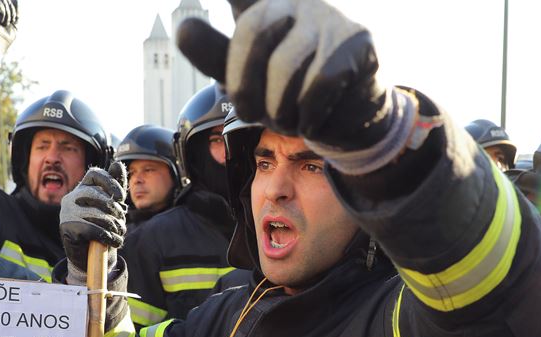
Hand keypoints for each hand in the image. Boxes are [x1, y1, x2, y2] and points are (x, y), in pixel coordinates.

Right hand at [60, 161, 126, 272]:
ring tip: (119, 234)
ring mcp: (67, 212)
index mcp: (82, 189)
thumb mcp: (111, 207)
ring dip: (114, 226)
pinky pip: (93, 229)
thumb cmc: (101, 228)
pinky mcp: (67, 228)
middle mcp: (72, 198)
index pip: (95, 174)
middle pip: (98, 194)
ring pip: (97, 214)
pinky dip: (108, 237)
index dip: (110, 182)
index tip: (120, 197)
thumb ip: (115, 187)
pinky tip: (114, 241)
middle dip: (115, 210)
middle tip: (121, 223)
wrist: (88, 256)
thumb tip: (117, 164)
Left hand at [176, 0, 406, 164]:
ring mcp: (327, 16)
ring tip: (286, 119)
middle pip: (254, 30)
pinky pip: (318, 83)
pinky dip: (307, 115)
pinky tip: (310, 121)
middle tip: (251, 113)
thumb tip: (185, 29)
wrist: (345, 118)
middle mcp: (294, 0)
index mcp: (260, 4)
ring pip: (286, 65)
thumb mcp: (244, 76)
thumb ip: (214, 54)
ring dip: (279, 109)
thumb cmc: (289, 92)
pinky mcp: (355, 40)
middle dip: (245, 85)